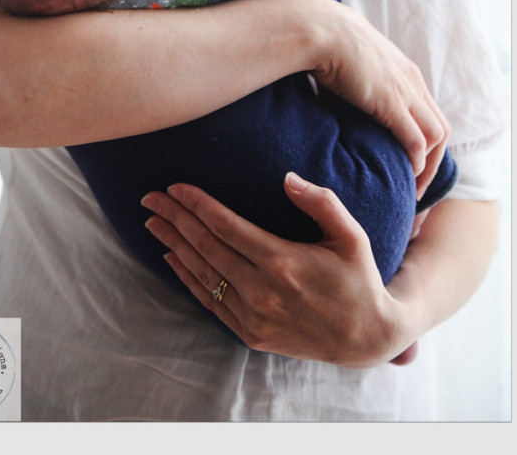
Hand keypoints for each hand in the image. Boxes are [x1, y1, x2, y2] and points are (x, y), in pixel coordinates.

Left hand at [141, 172, 415, 366]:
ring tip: (152, 223)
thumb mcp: (351, 236)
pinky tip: (172, 258)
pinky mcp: (251, 335)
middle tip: (149, 198)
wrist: (368, 337)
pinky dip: (187, 278)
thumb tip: (287, 178)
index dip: (196, 204)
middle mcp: (262, 291)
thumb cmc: (359, 278)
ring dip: (173, 246)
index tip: (174, 187)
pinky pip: (210, 302)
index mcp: (283, 261)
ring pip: (202, 274)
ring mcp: (254, 316)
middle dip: (174, 219)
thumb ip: (321, 202)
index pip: (225, 226)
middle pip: (205, 247)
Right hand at [309, 0, 450, 197]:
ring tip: (412, 187)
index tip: (410, 162)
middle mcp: (412, 81)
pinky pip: (417, 140)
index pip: (429, 113)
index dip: (425, 141)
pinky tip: (406, 174)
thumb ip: (356, 86)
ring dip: (428, 166)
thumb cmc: (327, 44)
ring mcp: (406, 91)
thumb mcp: (351, 65)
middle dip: (434, 160)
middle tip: (416, 184)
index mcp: (404, 72)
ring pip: (437, 137)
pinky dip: (416, 161)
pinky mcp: (393, 103)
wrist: (322, 30)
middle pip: (441, 128)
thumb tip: (340, 108)